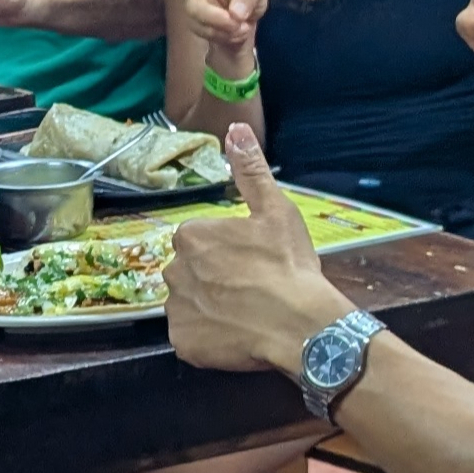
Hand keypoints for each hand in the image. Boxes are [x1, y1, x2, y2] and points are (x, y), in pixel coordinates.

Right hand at [121, 0, 267, 69]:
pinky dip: (225, 34)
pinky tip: (231, 32)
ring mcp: (193, 2)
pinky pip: (207, 30)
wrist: (242, 31)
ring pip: (200, 12)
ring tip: (240, 25)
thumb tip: (233, 13)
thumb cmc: (248, 0)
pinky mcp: (193, 22)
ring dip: (224, 23)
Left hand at [165, 124, 353, 374]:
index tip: (249, 262)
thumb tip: (235, 128)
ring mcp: (176, 309)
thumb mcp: (274, 210)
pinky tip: (234, 335)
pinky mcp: (182, 343)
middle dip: (212, 279)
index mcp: (191, 236)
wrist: (300, 325)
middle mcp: (173, 270)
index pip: (198, 242)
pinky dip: (207, 338)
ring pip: (188, 304)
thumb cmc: (288, 265)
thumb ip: (250, 170)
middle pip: (189, 272)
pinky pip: (189, 337)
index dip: (225, 253)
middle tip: (248, 289)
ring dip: (208, 308)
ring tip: (244, 314)